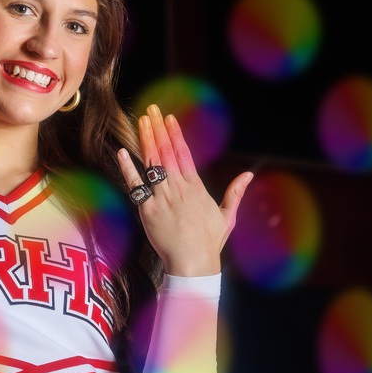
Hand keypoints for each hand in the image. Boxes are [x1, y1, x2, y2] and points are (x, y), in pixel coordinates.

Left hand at [117, 104, 252, 277]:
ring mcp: (162, 199)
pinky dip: (129, 169)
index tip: (168, 118)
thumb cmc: (209, 243)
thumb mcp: (226, 216)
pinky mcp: (148, 211)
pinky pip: (136, 186)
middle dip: (158, 129)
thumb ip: (234, 193)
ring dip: (145, 141)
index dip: (175, 134)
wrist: (192, 263)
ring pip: (151, 164)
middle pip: (165, 153)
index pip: (183, 154)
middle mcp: (178, 189)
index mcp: (195, 187)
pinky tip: (123, 153)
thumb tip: (248, 175)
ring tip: (141, 122)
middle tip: (151, 110)